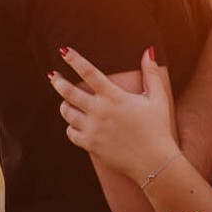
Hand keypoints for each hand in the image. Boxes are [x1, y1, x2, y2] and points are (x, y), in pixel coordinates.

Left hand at [51, 46, 179, 186]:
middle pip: (70, 93)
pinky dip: (71, 126)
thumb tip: (149, 50)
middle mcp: (99, 111)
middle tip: (52, 76)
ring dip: (64, 104)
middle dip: (58, 82)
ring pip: (67, 113)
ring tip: (65, 101)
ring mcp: (92, 129)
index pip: (90, 73)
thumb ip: (152, 73)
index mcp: (115, 97)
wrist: (153, 160)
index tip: (64, 51)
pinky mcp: (89, 144)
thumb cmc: (158, 127)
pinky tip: (74, 123)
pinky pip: (70, 132)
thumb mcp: (158, 98)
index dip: (75, 60)